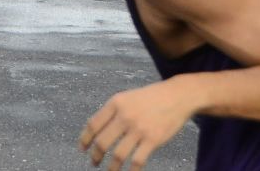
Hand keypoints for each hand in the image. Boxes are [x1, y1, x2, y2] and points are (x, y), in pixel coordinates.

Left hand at [79, 81, 194, 170]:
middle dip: (95, 156)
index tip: (82, 148)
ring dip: (111, 167)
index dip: (85, 139)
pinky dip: (131, 170)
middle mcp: (124, 116)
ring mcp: (139, 129)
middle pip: (102, 142)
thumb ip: (113, 111)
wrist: (177, 96)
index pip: (93, 124)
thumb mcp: (127, 97)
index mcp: (116, 103)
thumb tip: (97, 131)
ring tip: (110, 170)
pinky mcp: (153, 140)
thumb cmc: (150, 98)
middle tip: (94, 162)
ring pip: (118, 155)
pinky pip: (137, 161)